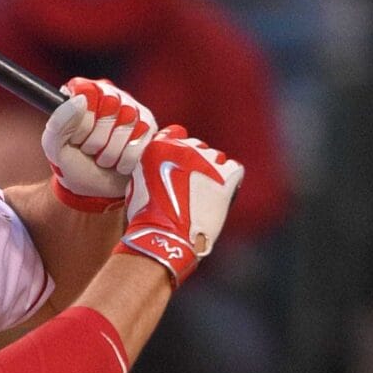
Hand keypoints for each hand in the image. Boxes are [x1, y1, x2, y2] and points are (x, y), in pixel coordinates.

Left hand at [41, 76, 157, 211]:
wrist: (95, 190)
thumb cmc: (73, 164)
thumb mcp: (55, 148)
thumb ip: (58, 124)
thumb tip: (80, 100)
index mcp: (83, 93)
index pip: (87, 92)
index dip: (83, 122)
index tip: (77, 139)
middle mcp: (110, 94)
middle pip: (110, 105)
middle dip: (97, 139)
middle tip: (91, 151)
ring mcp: (133, 108)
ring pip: (127, 122)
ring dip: (111, 152)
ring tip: (104, 159)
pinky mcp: (149, 127)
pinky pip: (141, 139)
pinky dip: (126, 160)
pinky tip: (120, 164)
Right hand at [118, 124, 243, 286]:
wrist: (165, 238)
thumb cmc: (147, 217)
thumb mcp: (137, 184)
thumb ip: (151, 166)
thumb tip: (161, 167)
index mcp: (161, 145)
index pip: (175, 134)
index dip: (176, 152)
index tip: (175, 166)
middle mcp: (186, 147)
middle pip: (197, 147)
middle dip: (194, 164)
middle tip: (189, 187)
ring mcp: (208, 161)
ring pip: (217, 158)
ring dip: (212, 172)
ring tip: (204, 194)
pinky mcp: (227, 177)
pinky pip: (234, 170)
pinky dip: (230, 179)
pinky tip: (220, 193)